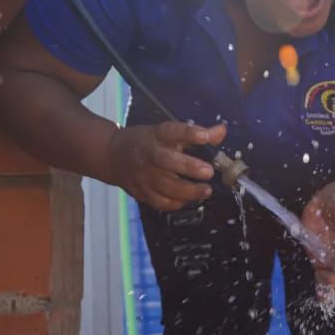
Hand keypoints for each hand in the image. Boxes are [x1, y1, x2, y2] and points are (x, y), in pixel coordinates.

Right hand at [108, 121, 227, 210]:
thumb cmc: (148, 142)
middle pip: (167, 161)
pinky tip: (189, 199)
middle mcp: (149, 155)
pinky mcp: (142, 192)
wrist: (113, 156)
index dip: (189, 133)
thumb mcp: (167, 132)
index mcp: (156, 136)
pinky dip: (176, 203)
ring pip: (165, 186)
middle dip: (189, 167)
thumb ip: (196, 134)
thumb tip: (221, 132)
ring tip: (206, 190)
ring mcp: (144, 175)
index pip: (172, 132)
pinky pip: (160, 201)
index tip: (205, 136)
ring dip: (188, 191)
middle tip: (208, 172)